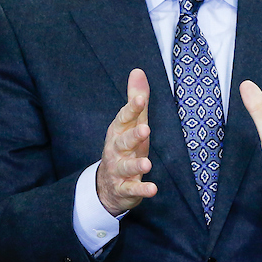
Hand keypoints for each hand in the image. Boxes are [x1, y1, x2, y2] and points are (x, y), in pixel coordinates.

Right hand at [96, 68, 156, 215]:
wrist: (107, 185)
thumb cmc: (125, 147)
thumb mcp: (131, 123)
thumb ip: (136, 99)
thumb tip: (138, 71)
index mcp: (119, 131)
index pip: (124, 118)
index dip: (132, 109)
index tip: (140, 99)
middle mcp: (116, 150)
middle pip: (123, 141)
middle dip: (133, 136)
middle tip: (145, 130)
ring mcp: (119, 170)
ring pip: (126, 166)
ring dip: (136, 165)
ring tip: (147, 164)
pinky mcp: (125, 189)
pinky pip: (133, 189)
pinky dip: (142, 190)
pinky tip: (153, 189)